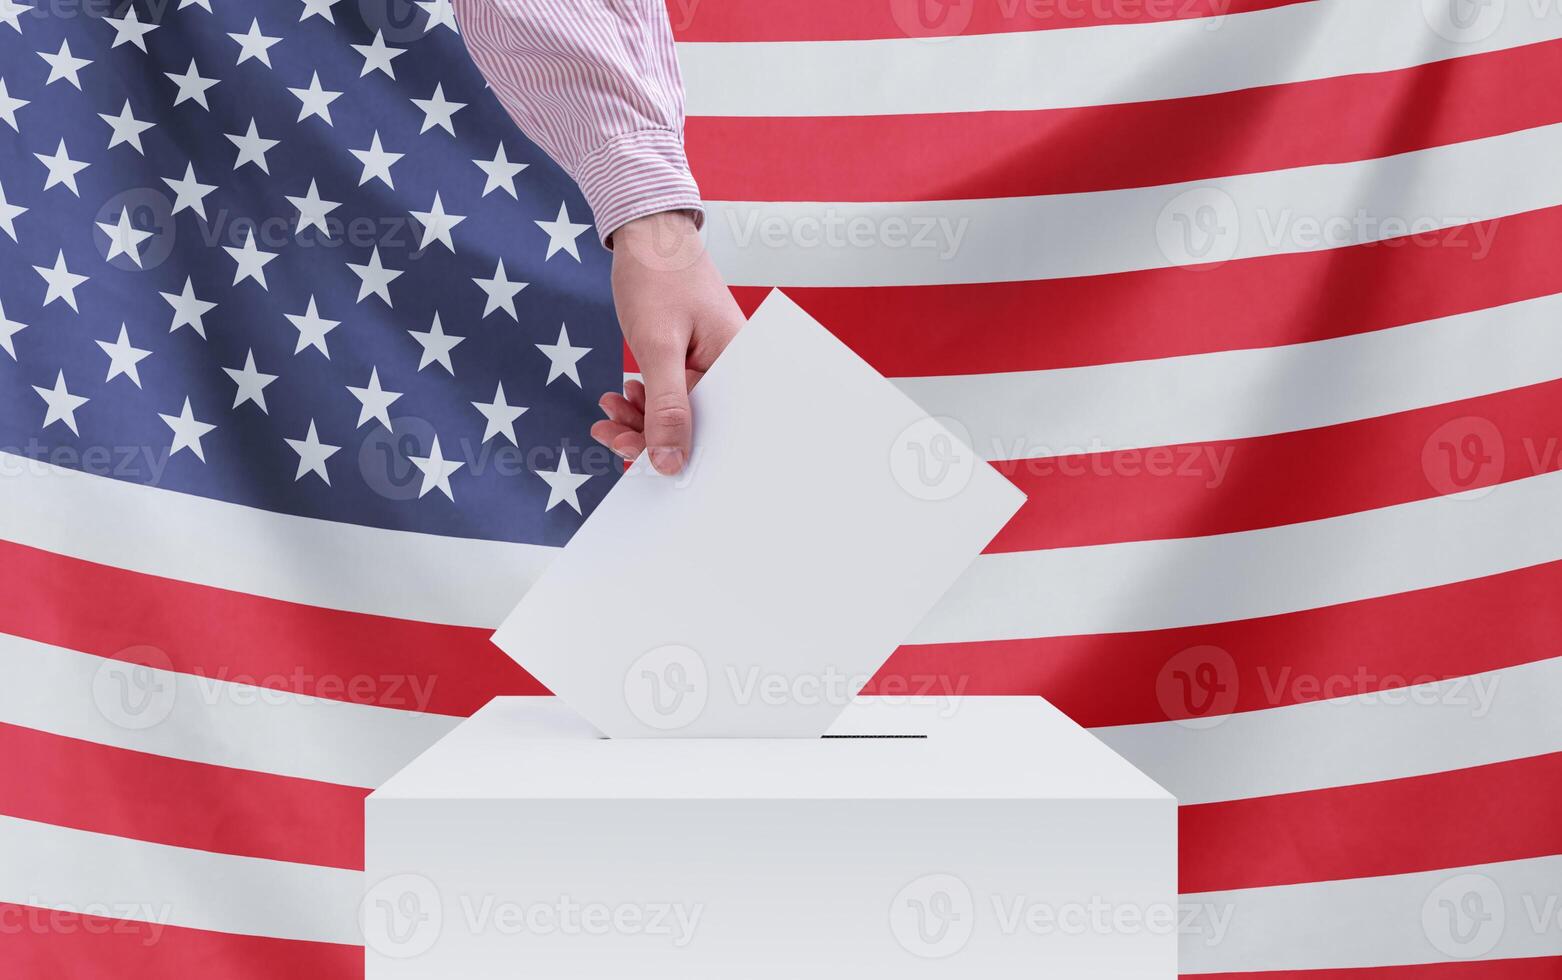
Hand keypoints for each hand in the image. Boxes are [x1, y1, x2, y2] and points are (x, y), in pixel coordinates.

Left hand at [592, 210, 743, 474]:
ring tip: (608, 413)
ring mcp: (710, 365)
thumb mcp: (657, 346)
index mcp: (740, 365)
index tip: (644, 467)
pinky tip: (619, 398)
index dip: (685, 454)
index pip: (721, 430)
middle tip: (612, 437)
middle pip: (698, 425)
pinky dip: (642, 400)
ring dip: (641, 419)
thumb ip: (666, 407)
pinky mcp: (690, 360)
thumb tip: (669, 462)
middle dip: (652, 436)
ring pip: (679, 412)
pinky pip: (670, 393)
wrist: (646, 231)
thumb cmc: (658, 275)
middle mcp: (732, 369)